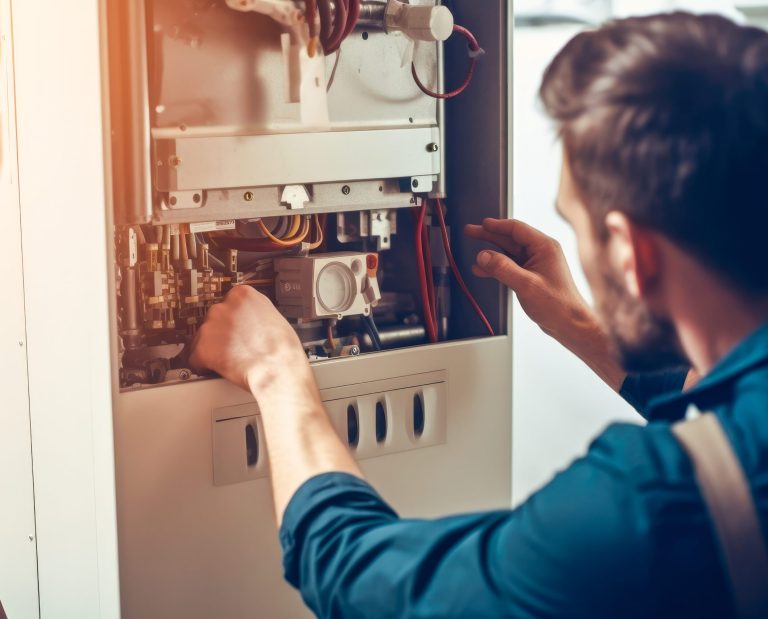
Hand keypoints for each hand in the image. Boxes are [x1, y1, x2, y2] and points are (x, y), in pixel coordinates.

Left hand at [189, 285, 311, 393]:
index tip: (237, 328)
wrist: (278, 368)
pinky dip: (204, 366)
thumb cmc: (282, 348)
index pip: (228, 303)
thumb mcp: (273, 315)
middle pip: (213, 319)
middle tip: (236, 347)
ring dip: (213, 349)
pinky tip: (219, 369)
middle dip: (221, 334)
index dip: (233, 320)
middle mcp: (223, 306)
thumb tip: (249, 320)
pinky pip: (195, 358)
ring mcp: (210, 326)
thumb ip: (255, 313)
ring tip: (231, 360)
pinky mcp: (202, 348)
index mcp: (242, 295)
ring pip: (202, 339)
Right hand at [465, 218, 594, 345]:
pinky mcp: (532, 276)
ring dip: (491, 253)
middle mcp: (541, 252)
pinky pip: (510, 266)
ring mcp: (536, 264)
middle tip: (471, 232)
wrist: (570, 324)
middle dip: (490, 235)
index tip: (481, 224)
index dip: (496, 225)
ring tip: (474, 253)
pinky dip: (496, 268)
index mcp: (544, 247)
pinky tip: (483, 271)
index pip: (516, 229)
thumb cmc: (557, 305)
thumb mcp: (526, 285)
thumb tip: (483, 256)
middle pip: (510, 238)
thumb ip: (502, 268)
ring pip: (509, 253)